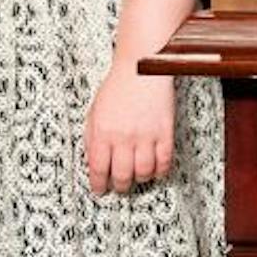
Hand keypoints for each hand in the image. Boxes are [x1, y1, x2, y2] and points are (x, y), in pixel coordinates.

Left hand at [84, 66, 174, 193]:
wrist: (142, 66)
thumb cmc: (118, 86)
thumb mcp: (94, 111)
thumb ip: (92, 136)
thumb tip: (93, 160)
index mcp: (102, 131)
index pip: (98, 169)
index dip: (98, 184)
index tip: (100, 190)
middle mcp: (123, 136)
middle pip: (121, 175)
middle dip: (119, 186)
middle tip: (120, 186)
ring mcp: (145, 135)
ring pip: (143, 172)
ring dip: (140, 179)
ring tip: (138, 176)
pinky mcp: (165, 131)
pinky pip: (164, 160)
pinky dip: (160, 170)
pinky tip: (156, 170)